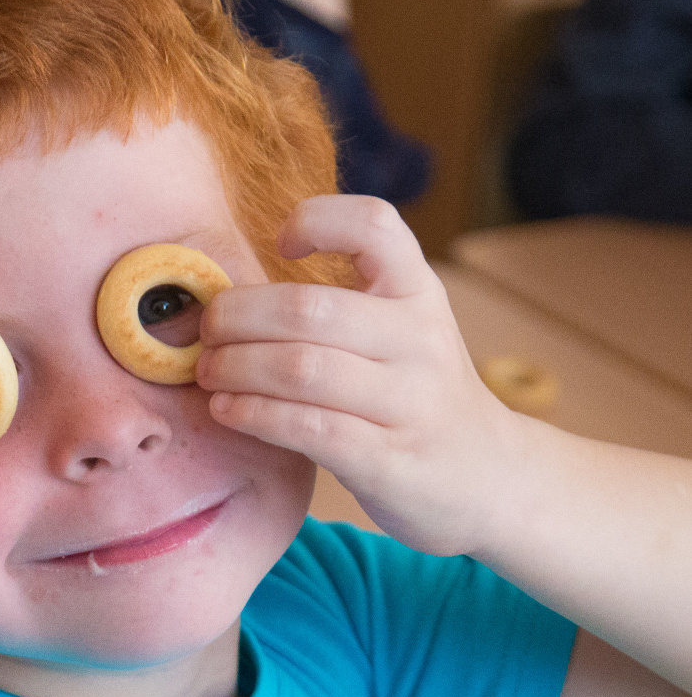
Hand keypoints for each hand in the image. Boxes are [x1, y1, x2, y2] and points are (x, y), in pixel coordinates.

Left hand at [196, 196, 521, 555]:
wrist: (490, 476)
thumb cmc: (411, 393)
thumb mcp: (397, 332)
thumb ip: (334, 306)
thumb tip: (222, 295)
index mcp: (418, 292)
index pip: (375, 225)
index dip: (317, 220)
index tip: (279, 245)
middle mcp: (421, 339)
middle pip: (308, 308)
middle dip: (236, 316)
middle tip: (206, 331)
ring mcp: (411, 401)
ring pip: (300, 369)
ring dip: (235, 367)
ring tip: (208, 372)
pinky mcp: (391, 460)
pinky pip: (307, 427)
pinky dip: (253, 414)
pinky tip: (227, 409)